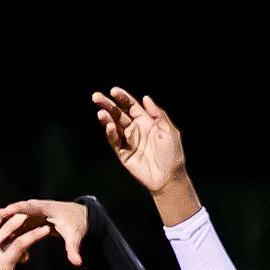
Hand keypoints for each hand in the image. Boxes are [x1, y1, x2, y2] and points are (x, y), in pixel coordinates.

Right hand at [3, 199, 87, 266]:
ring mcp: (30, 215)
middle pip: (17, 213)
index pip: (30, 206)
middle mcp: (35, 209)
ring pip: (14, 222)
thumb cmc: (76, 224)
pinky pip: (16, 228)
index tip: (8, 210)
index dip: (18, 208)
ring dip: (5, 231)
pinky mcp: (28, 222)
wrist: (77, 218)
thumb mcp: (75, 236)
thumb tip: (77, 262)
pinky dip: (10, 236)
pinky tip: (2, 248)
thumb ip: (74, 249)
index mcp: (46, 208)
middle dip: (5, 220)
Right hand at [92, 87, 200, 224]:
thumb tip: (146, 98)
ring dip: (107, 119)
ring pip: (114, 127)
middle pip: (119, 114)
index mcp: (146, 122)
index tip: (113, 91)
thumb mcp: (168, 130)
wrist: (169, 178)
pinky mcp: (124, 154)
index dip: (122, 98)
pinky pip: (115, 142)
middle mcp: (135, 130)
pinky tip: (109, 127)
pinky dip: (111, 134)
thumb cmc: (172, 155)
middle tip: (96, 97)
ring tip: (101, 112)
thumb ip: (157, 113)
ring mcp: (128, 142)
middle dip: (108, 105)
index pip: (131, 106)